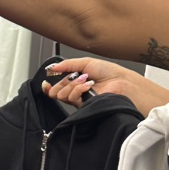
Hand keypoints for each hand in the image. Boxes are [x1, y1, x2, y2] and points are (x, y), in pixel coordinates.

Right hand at [42, 58, 168, 115]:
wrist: (121, 82)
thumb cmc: (110, 73)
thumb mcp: (86, 62)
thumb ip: (67, 64)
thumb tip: (53, 67)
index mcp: (76, 81)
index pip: (57, 86)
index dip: (50, 85)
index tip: (47, 82)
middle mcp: (76, 92)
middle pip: (56, 91)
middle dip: (62, 82)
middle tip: (73, 78)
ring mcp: (79, 100)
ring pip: (62, 95)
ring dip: (73, 85)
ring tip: (86, 81)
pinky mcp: (82, 106)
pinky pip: (71, 99)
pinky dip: (78, 90)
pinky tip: (88, 86)